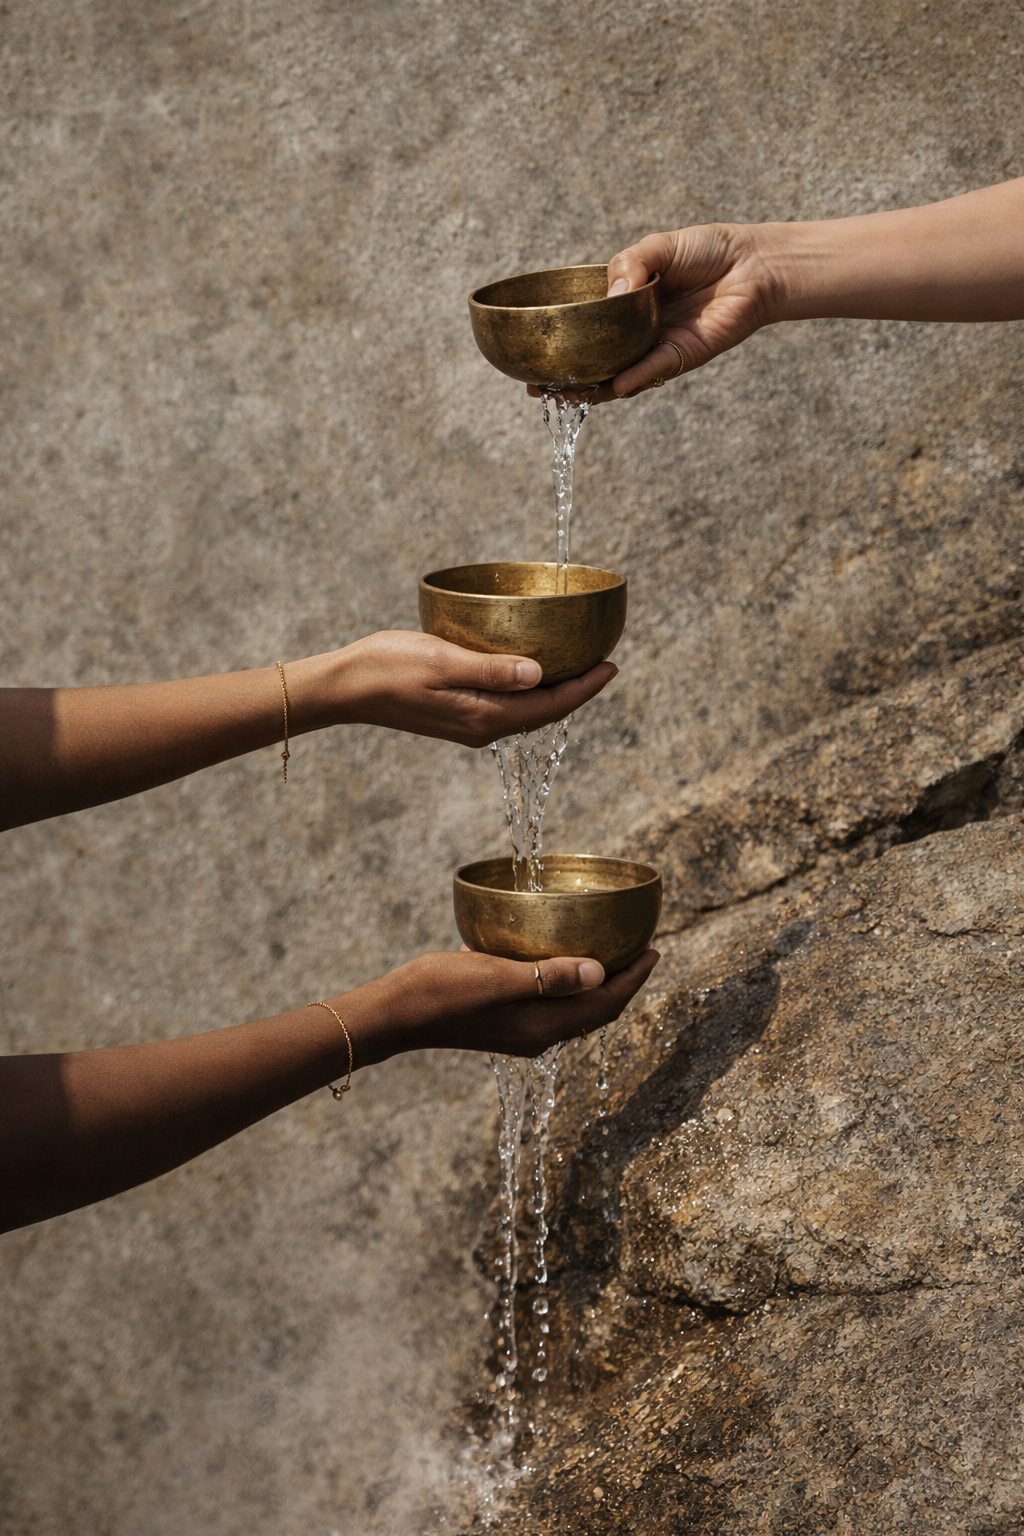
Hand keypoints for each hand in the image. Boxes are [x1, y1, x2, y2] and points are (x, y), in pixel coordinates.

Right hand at [326, 630, 616, 746]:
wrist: (346, 688)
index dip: (585, 687)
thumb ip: (491, 669)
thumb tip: (538, 673)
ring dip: (555, 691)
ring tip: (579, 666)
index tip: (612, 665)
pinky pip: (507, 707)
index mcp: (483, 718)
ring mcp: (469, 725)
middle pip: (544, 713)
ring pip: (527, 711)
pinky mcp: (458, 716)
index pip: (550, 706)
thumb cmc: (387, 668)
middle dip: (578, 690)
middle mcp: (482, 728)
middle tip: (604, 661)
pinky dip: (528, 690)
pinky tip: (532, 671)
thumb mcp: (442, 660)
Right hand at [350, 947, 658, 1059]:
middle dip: (622, 981)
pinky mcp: (503, 1021)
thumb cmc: (441, 991)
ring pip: (573, 1008)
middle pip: (595, 1010)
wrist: (395, 1014)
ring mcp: (520, 1031)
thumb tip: (598, 972)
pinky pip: (550, 1003)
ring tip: (610, 952)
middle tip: (640, 949)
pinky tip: (558, 958)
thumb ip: (549, 976)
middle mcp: (537, 1035)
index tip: (655, 949)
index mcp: (543, 1027)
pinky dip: (566, 982)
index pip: (606, 1005)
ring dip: (596, 982)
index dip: (634, 979)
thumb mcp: (497, 977)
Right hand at [526, 222, 776, 404]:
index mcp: (624, 305)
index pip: (583, 328)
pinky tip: (613, 386)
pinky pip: (651, 371)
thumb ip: (629, 266)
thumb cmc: (708, 251)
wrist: (752, 264)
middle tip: (536, 388)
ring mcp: (655, 347)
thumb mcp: (657, 248)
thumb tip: (612, 297)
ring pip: (617, 376)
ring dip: (590, 389)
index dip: (558, 342)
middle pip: (593, 361)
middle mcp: (635, 332)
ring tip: (564, 395)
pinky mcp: (680, 356)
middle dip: (564, 379)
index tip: (531, 358)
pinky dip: (632, 379)